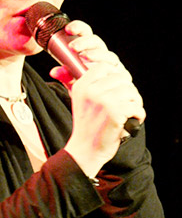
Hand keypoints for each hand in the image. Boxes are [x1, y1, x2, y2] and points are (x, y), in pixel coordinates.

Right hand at [52, 21, 145, 176]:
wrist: (85, 151)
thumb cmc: (87, 127)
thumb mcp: (80, 101)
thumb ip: (87, 84)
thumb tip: (79, 68)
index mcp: (81, 86)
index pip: (104, 67)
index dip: (114, 77)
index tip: (115, 91)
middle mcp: (91, 90)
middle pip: (122, 78)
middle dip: (128, 92)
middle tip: (125, 105)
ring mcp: (104, 101)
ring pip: (132, 92)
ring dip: (135, 103)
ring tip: (128, 114)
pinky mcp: (116, 112)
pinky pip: (137, 107)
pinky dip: (138, 116)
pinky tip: (130, 122)